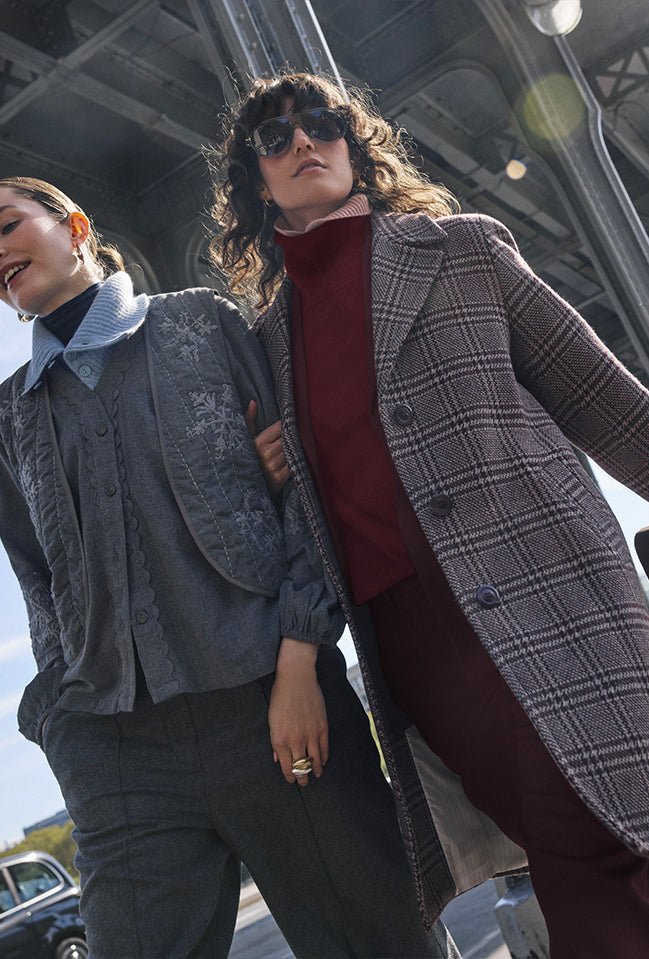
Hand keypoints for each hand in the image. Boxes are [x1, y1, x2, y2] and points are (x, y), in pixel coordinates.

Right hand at [245, 400, 290, 493]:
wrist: (246, 486)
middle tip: (294, 434)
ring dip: (294, 449)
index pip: (280, 427)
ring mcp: (273, 467)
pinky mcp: (280, 478)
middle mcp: (266, 454)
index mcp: (258, 442)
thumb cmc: (248, 457)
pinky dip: (294, 461)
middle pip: (288, 439)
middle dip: (291, 437)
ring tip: (293, 446)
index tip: (288, 424)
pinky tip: (291, 459)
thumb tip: (253, 402)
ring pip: (292, 451)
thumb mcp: (246, 438)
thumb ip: (249, 419)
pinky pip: (293, 464)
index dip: (285, 425)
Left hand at [268, 638, 328, 786]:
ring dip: (314, 771)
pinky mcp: (322, 727)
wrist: (296, 678)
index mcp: (279, 739)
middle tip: (303, 783)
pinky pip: (324, 749)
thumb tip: (277, 759)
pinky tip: (322, 761)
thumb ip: (275, 742)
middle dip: (302, 778)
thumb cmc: (280, 697)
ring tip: (315, 775)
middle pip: (300, 768)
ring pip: (314, 761)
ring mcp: (310, 734)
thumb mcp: (272, 720)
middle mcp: (295, 740)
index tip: (291, 780)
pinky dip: (323, 758)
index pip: (286, 767)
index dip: (289, 777)